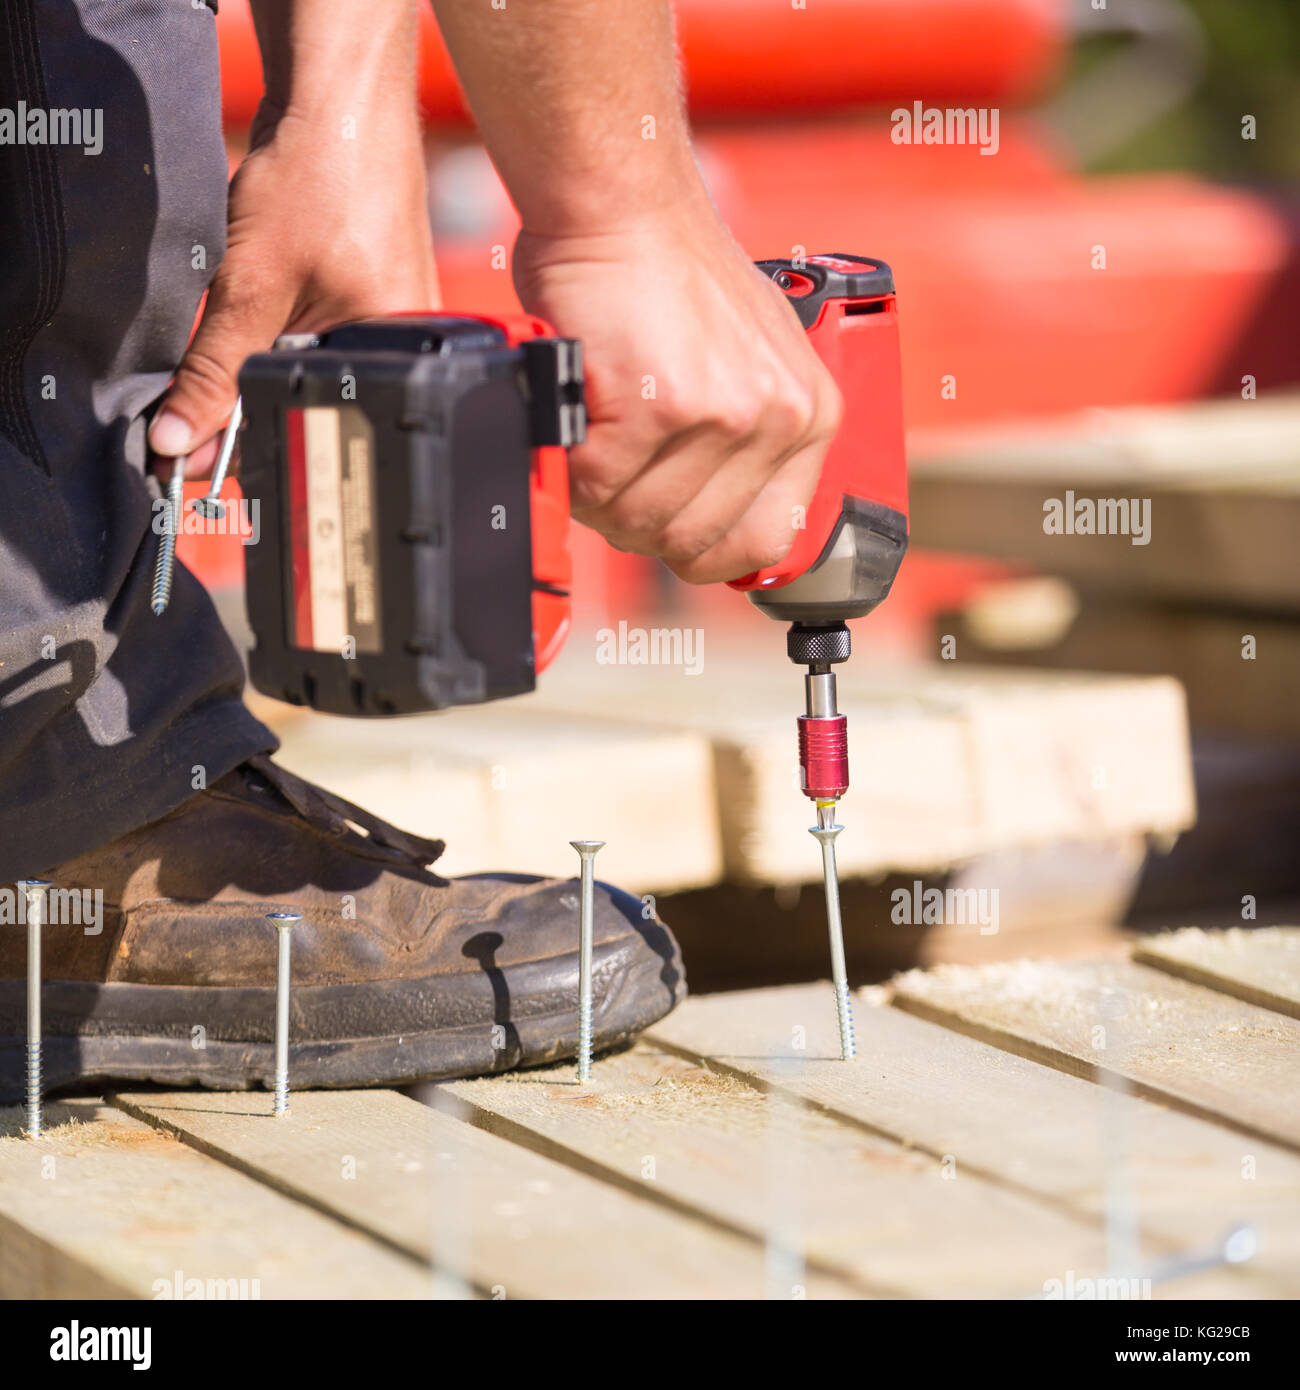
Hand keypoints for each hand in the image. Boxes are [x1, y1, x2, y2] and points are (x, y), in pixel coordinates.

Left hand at [147, 101, 437, 479]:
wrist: (342, 102)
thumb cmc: (321, 180)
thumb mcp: (250, 287)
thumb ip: (213, 371)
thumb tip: (178, 440)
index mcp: (393, 365)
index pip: (305, 432)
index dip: (236, 446)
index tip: (179, 451)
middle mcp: (403, 356)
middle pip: (308, 410)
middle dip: (246, 404)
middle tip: (197, 383)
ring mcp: (393, 330)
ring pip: (310, 377)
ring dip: (261, 364)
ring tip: (247, 313)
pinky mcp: (376, 305)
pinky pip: (319, 343)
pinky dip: (280, 335)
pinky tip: (266, 303)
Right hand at [513, 209, 841, 583]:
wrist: (622, 204)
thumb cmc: (670, 276)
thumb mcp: (749, 357)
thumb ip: (746, 441)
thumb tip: (709, 522)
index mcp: (812, 415)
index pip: (767, 542)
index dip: (706, 548)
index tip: (670, 529)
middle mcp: (781, 419)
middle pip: (690, 542)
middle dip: (636, 518)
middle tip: (610, 467)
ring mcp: (724, 415)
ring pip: (639, 521)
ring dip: (599, 495)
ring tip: (593, 438)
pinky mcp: (660, 408)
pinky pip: (596, 487)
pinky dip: (571, 466)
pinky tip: (578, 418)